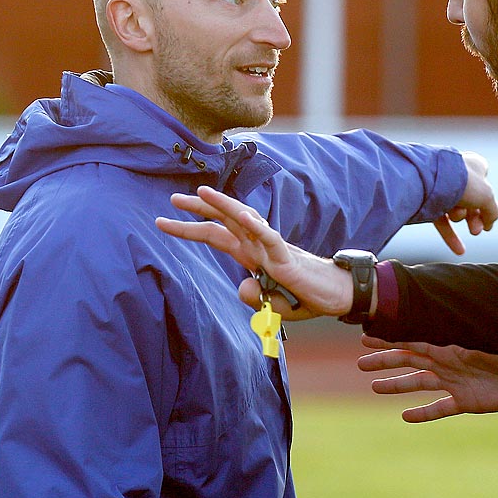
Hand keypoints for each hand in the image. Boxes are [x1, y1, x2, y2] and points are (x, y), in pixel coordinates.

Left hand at [155, 186, 353, 319]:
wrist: (335, 297)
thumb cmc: (304, 297)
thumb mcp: (270, 305)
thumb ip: (252, 296)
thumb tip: (240, 286)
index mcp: (251, 255)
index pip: (216, 236)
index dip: (189, 229)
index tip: (162, 222)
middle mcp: (258, 246)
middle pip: (223, 222)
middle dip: (198, 208)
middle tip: (172, 198)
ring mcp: (272, 249)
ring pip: (244, 221)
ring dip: (223, 205)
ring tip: (202, 191)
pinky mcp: (287, 258)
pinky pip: (270, 239)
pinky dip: (257, 227)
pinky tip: (244, 216)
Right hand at [358, 336, 497, 422]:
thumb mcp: (482, 337)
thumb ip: (458, 329)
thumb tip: (436, 310)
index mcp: (448, 344)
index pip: (412, 340)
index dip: (389, 338)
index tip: (366, 334)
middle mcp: (447, 362)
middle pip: (408, 361)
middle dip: (385, 361)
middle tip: (361, 364)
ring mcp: (454, 382)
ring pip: (418, 384)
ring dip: (396, 385)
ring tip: (375, 387)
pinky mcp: (465, 402)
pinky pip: (439, 408)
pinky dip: (423, 413)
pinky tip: (406, 416)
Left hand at [432, 151, 497, 255]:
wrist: (429, 180)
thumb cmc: (462, 182)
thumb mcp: (487, 197)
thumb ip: (493, 212)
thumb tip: (489, 224)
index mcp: (474, 166)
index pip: (486, 186)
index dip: (488, 202)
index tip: (488, 218)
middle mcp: (458, 173)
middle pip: (472, 202)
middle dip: (475, 218)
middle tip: (476, 230)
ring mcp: (441, 187)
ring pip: (456, 210)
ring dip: (458, 217)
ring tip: (456, 215)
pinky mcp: (427, 201)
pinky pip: (441, 221)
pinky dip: (450, 235)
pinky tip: (460, 250)